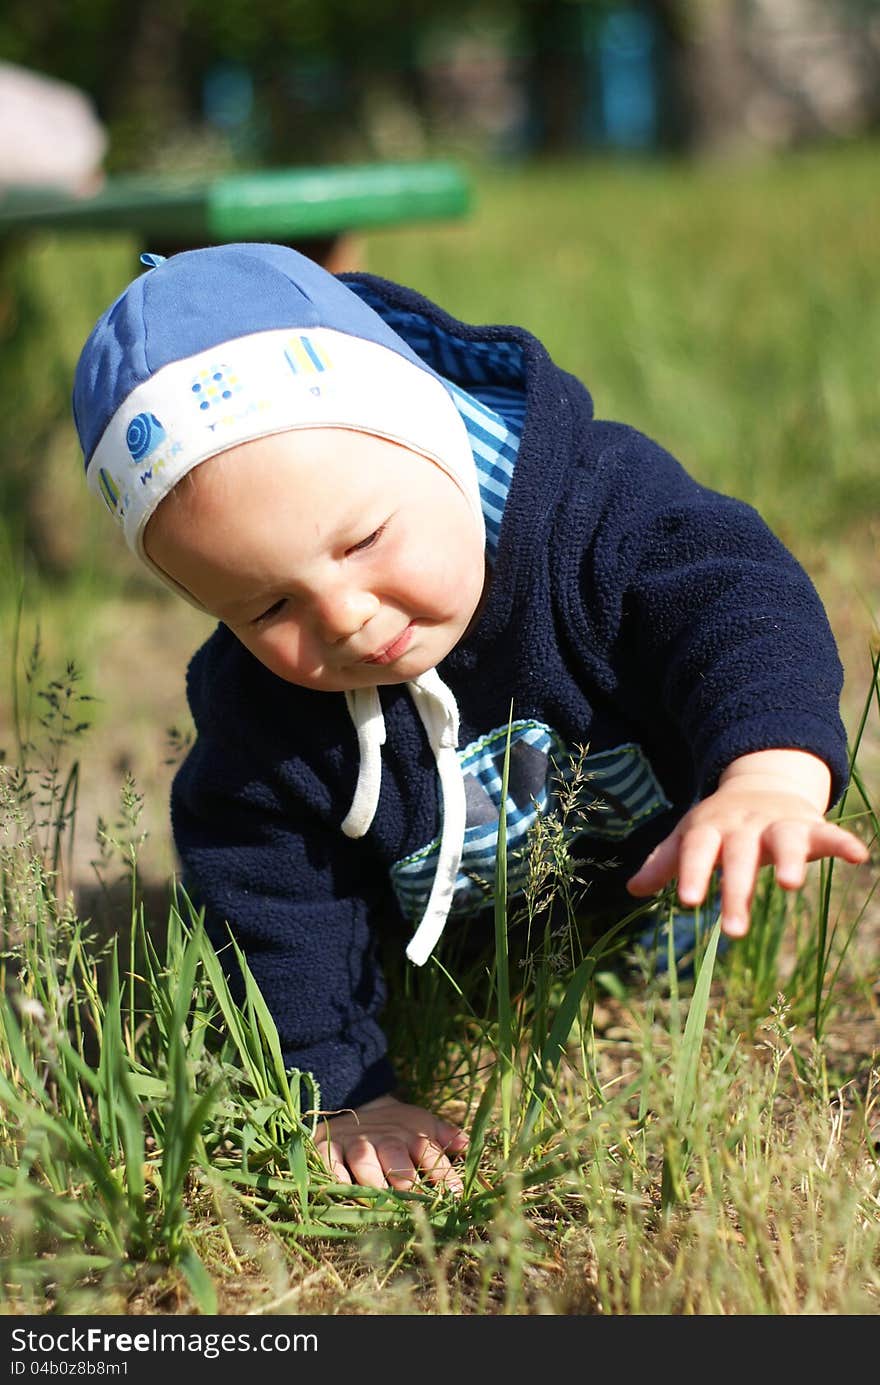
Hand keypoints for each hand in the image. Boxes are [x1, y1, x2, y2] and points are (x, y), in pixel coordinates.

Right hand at [312, 1093, 468, 1193]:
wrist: (353, 1102)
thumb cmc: (395, 1126)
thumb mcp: (421, 1125)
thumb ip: (444, 1136)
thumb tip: (467, 1146)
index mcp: (410, 1132)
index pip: (429, 1150)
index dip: (443, 1173)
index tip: (455, 1196)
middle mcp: (384, 1136)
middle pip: (395, 1153)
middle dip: (404, 1177)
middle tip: (414, 1201)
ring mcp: (355, 1141)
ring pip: (363, 1158)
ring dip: (373, 1178)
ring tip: (380, 1201)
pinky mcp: (328, 1146)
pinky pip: (329, 1160)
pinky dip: (335, 1173)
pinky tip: (343, 1188)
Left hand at [626, 749, 868, 937]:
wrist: (760, 783)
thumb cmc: (719, 823)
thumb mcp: (690, 837)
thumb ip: (666, 862)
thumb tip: (632, 889)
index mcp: (710, 829)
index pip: (697, 851)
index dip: (693, 874)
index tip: (689, 903)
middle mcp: (744, 825)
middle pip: (740, 857)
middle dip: (737, 890)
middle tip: (733, 932)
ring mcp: (778, 823)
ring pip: (784, 840)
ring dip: (789, 859)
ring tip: (791, 886)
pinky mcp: (810, 825)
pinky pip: (828, 833)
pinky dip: (843, 842)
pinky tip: (859, 856)